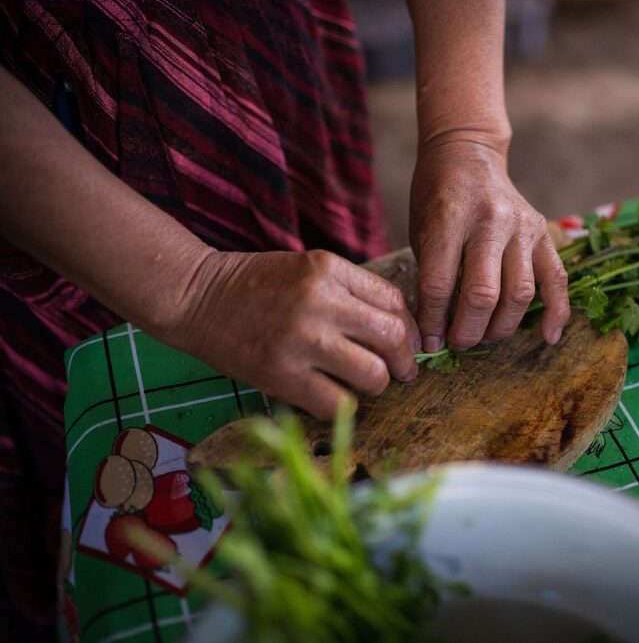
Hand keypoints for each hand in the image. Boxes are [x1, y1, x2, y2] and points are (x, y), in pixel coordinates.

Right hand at [164, 250, 420, 419]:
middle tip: (398, 371)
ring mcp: (301, 340)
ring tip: (362, 383)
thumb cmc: (256, 286)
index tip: (402, 344)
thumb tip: (400, 329)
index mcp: (328, 269)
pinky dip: (342, 405)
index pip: (393, 300)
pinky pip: (336, 403)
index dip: (407, 328)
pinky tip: (331, 395)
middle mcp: (320, 301)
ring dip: (376, 385)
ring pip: (373, 375)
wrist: (195, 296)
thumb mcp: (308, 269)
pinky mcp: (281, 375)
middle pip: (393, 338)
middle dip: (403, 361)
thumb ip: (351, 291)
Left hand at [409, 140, 569, 351]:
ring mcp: (522, 227)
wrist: (467, 153)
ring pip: (520, 294)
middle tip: (458, 343)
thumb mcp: (422, 232)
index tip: (429, 343)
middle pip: (483, 294)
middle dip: (468, 331)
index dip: (432, 322)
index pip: (439, 284)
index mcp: (449, 218)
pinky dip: (556, 312)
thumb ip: (433, 276)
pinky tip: (547, 336)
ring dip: (502, 327)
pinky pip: (557, 279)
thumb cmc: (436, 196)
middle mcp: (490, 222)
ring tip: (485, 337)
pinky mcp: (544, 233)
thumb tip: (437, 331)